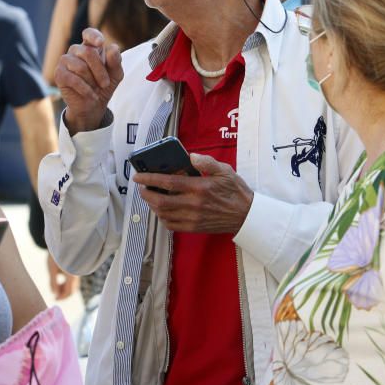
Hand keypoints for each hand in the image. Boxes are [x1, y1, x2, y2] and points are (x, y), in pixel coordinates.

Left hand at [46, 253, 78, 300]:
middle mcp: (76, 274)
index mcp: (71, 274)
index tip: (55, 299)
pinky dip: (68, 284)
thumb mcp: (51, 268)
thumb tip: (54, 293)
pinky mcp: (76, 269)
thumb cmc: (55, 254)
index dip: (62, 297)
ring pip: (74, 285)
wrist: (62, 242)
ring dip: (66, 289)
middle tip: (56, 296)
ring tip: (56, 288)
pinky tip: (60, 282)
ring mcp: (77, 271)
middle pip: (73, 289)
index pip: (69, 291)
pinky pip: (74, 280)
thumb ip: (52, 282)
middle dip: (64, 294)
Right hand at [55, 28, 122, 133]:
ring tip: (96, 89)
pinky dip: (85, 89)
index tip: (100, 43)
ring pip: (81, 67)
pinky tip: (91, 95)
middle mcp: (76, 50)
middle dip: (100, 71)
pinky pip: (73, 79)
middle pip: (88, 52)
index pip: (89, 33)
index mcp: (90, 46)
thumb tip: (113, 48)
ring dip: (92, 81)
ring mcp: (65, 61)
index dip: (94, 36)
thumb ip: (116, 61)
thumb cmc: (104, 86)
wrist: (93, 105)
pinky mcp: (59, 74)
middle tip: (106, 84)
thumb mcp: (116, 74)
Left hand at [133, 154, 254, 233]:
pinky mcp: (194, 228)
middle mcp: (194, 204)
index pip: (168, 182)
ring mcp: (193, 218)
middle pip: (161, 201)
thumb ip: (207, 162)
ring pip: (163, 214)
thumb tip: (190, 156)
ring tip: (150, 197)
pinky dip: (162, 218)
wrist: (246, 216)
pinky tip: (162, 211)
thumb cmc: (235, 191)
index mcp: (200, 187)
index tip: (138, 176)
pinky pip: (171, 225)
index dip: (150, 179)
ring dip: (152, 205)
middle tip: (141, 188)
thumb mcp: (225, 171)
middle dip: (146, 194)